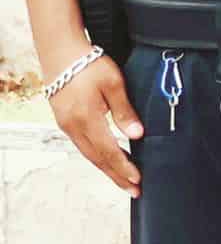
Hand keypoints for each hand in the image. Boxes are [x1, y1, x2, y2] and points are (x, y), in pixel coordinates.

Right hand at [48, 48, 139, 194]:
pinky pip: (83, 145)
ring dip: (107, 169)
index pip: (109, 150)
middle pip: (97, 158)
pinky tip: (107, 161)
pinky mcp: (65, 120)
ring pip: (89, 154)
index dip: (124, 167)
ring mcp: (66, 125)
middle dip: (116, 176)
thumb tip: (137, 136)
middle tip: (134, 191)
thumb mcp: (114, 83)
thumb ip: (124, 111)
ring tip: (123, 181)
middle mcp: (73, 126)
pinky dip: (97, 157)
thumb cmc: (89, 64)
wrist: (60, 52)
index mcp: (86, 119)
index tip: (138, 180)